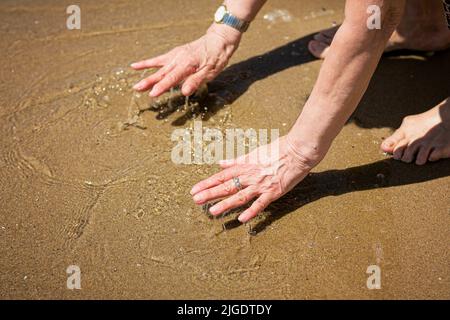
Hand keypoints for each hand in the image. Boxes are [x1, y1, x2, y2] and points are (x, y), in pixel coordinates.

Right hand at [131, 24, 241, 96]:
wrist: (218, 41)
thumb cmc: (216, 58)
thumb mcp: (211, 72)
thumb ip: (196, 81)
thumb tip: (184, 92)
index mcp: (187, 65)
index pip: (172, 78)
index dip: (162, 87)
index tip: (152, 94)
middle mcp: (178, 59)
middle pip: (162, 74)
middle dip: (149, 83)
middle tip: (137, 89)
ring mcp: (174, 56)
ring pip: (158, 68)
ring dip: (146, 77)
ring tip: (136, 86)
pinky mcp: (173, 54)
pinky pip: (158, 59)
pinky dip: (147, 63)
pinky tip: (134, 66)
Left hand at [190, 136, 318, 222]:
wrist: (297, 151)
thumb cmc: (276, 150)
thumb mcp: (253, 153)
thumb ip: (236, 161)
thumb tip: (221, 163)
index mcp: (244, 166)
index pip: (221, 176)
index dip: (207, 183)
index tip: (194, 190)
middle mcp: (250, 176)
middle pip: (226, 186)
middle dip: (210, 193)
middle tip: (195, 201)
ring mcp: (261, 185)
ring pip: (240, 196)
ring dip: (225, 204)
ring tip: (212, 211)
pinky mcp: (273, 192)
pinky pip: (260, 203)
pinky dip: (251, 211)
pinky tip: (241, 219)